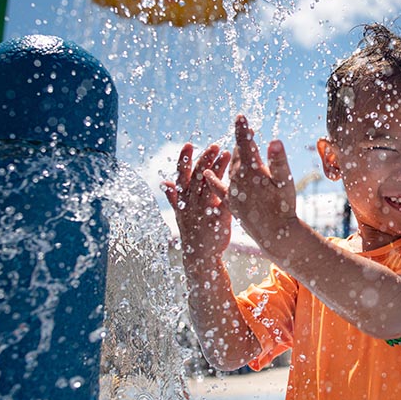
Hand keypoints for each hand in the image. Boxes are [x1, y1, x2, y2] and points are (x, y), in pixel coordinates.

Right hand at [163, 143, 231, 258]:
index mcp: (182, 200)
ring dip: (217, 169)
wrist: (200, 255)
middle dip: (205, 159)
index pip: (181, 175)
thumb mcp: (181, 214)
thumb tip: (164, 182)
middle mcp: (190, 204)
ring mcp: (203, 213)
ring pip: (209, 186)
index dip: (184, 159)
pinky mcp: (217, 221)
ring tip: (228, 154)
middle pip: (196, 177)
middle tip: (215, 145)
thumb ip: (175, 197)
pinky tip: (237, 179)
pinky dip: (228, 191)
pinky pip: (223, 203)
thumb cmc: (193, 231)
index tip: (189, 144)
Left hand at [204, 115, 297, 254]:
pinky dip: (213, 179)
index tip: (240, 116)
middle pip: (238, 155)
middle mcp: (238, 179)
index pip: (246, 143)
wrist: (275, 234)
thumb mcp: (285, 182)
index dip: (243, 129)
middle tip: (246, 131)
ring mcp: (233, 191)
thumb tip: (274, 140)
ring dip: (233, 158)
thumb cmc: (284, 206)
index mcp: (252, 170)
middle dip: (242, 142)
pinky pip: (218, 188)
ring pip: (230, 169)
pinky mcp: (230, 203)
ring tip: (237, 149)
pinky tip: (207, 174)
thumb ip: (278, 160)